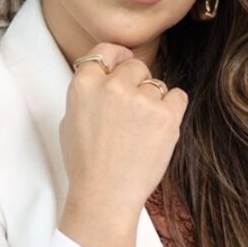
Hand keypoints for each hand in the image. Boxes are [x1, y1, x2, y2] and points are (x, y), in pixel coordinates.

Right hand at [59, 42, 188, 217]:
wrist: (105, 197)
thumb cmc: (85, 164)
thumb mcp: (70, 119)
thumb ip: (87, 91)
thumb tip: (105, 74)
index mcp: (84, 84)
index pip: (105, 50)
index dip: (117, 56)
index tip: (123, 62)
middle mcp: (113, 86)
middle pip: (135, 66)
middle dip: (136, 83)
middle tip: (130, 112)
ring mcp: (141, 100)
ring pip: (157, 84)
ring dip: (153, 101)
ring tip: (141, 130)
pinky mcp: (166, 116)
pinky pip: (178, 96)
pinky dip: (172, 109)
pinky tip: (159, 128)